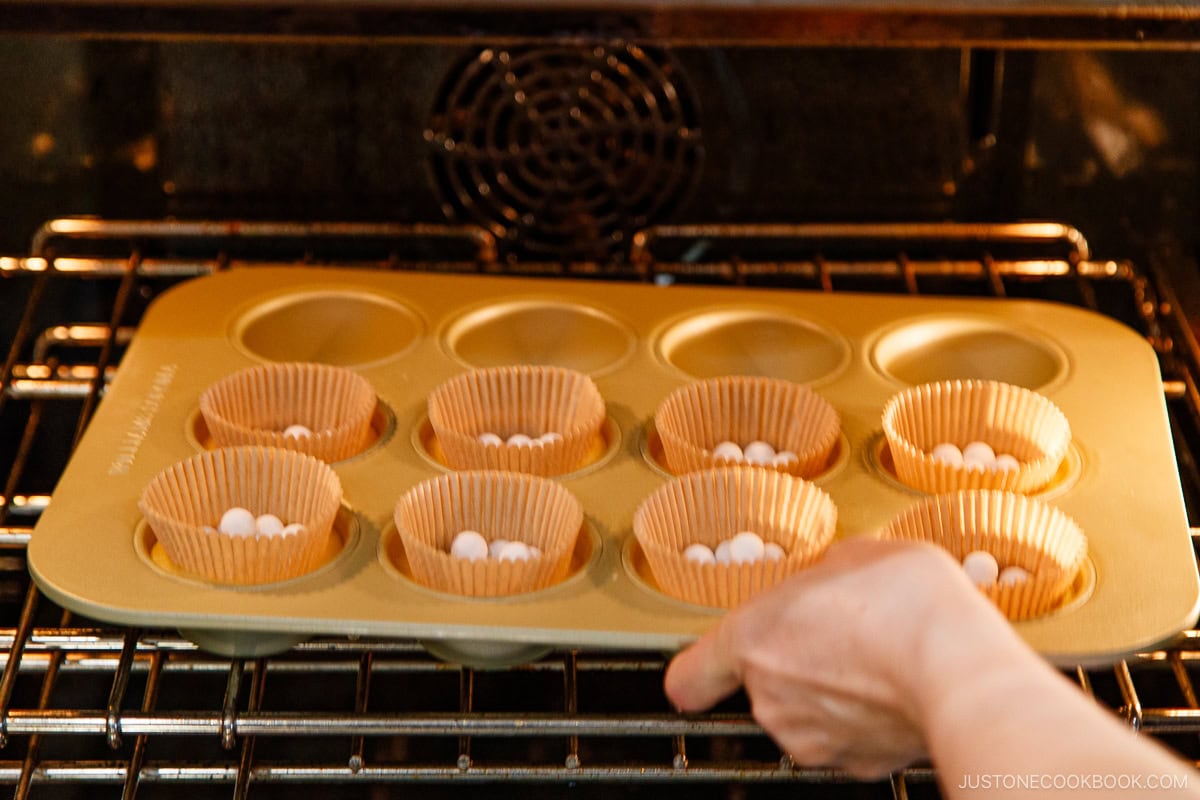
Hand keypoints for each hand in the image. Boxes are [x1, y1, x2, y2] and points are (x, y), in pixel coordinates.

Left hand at [663, 537, 1016, 777]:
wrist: (962, 670)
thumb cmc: (906, 604)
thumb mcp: (853, 555)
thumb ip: (820, 576)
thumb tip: (830, 580)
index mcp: (752, 639)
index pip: (689, 675)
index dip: (695, 672)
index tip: (701, 673)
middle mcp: (771, 697)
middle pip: (763, 681)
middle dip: (795, 658)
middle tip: (839, 629)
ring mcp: (811, 737)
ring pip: (806, 711)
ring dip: (830, 689)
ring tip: (876, 655)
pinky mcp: (855, 764)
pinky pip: (846, 734)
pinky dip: (865, 717)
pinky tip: (896, 685)